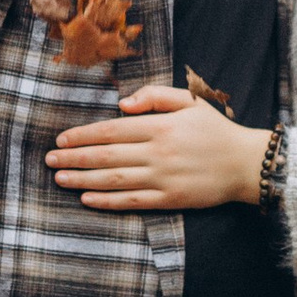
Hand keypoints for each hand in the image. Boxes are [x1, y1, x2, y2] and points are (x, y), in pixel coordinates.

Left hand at [48, 84, 266, 211]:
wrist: (246, 164)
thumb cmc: (216, 130)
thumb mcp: (190, 101)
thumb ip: (155, 95)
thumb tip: (122, 104)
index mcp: (161, 126)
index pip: (112, 130)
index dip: (83, 136)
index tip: (61, 139)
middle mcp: (158, 152)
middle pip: (107, 156)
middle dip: (74, 157)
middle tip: (49, 160)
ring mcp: (163, 178)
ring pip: (114, 180)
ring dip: (83, 179)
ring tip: (60, 178)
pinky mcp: (170, 199)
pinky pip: (132, 201)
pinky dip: (107, 201)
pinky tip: (87, 198)